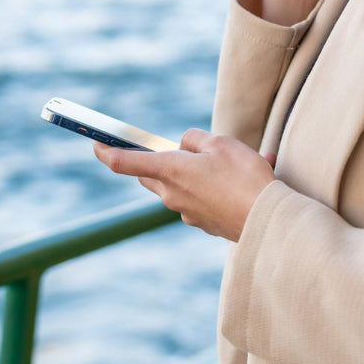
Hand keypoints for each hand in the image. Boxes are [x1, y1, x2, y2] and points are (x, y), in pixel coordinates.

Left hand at [91, 128, 276, 241]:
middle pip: (152, 174)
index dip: (106, 151)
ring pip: (178, 185)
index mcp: (170, 171)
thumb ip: (195, 140)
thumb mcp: (220, 143)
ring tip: (233, 161)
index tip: (95, 143)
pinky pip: (201, 198)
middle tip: (174, 149)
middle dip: (156, 161)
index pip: (125, 162)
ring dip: (194, 172)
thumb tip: (185, 147)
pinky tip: (244, 178)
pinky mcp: (204, 223)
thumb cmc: (244, 177)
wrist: (268, 221)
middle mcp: (172, 195)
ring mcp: (187, 212)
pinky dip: (215, 187)